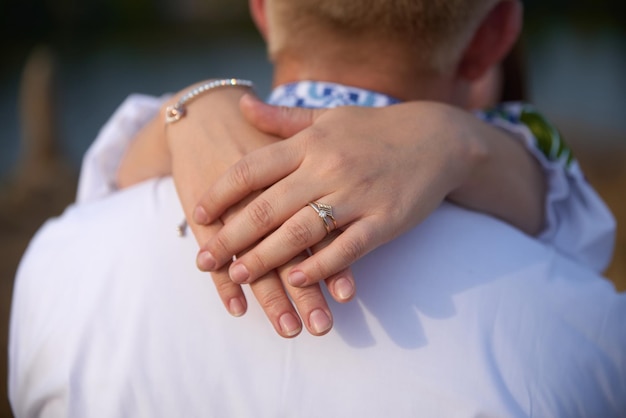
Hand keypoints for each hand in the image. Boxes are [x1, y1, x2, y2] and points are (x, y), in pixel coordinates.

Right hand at [117, 85, 336, 336]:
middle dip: (306, 292)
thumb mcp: (290, 142)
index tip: (347, 296)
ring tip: (290, 329)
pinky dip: (225, 284)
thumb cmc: (259, 131)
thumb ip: (320, 184)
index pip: (316, 228)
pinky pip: (217, 253)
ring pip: (253, 257)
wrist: (206, 112)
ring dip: (272, 297)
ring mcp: (232, 207)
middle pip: (289, 251)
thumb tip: (351, 206)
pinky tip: (239, 310)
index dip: (330, 262)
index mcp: (293, 179)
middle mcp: (265, 196)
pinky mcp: (204, 215)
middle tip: (321, 327)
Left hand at [194, 96, 544, 287]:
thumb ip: (282, 119)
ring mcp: (357, 196)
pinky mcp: (384, 221)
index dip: (221, 192)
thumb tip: (241, 104)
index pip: (253, 168)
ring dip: (265, 258)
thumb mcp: (328, 117)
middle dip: (231, 236)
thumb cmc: (376, 130)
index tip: (198, 213)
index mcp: (311, 142)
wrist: (439, 139)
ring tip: (237, 275)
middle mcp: (328, 167)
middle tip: (204, 258)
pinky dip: (319, 266)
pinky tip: (297, 280)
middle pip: (267, 206)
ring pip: (300, 232)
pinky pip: (345, 249)